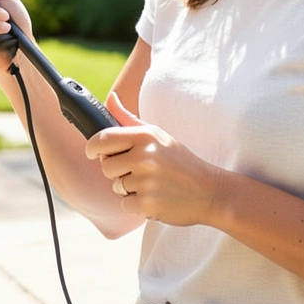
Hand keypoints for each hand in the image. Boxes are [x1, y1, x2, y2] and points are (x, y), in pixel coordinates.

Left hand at [85, 92, 225, 226]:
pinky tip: (156, 197)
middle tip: (139, 170)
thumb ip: (129, 120)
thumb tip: (110, 98)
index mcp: (145, 136)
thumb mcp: (158, 135)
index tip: (94, 152)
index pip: (102, 139)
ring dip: (129, 189)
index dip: (93, 147)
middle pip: (106, 166)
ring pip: (116, 187)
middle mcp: (144, 156)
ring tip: (152, 183)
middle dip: (117, 171)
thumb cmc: (181, 162)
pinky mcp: (147, 203)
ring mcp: (145, 181)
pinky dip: (137, 204)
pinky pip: (125, 205)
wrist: (210, 191)